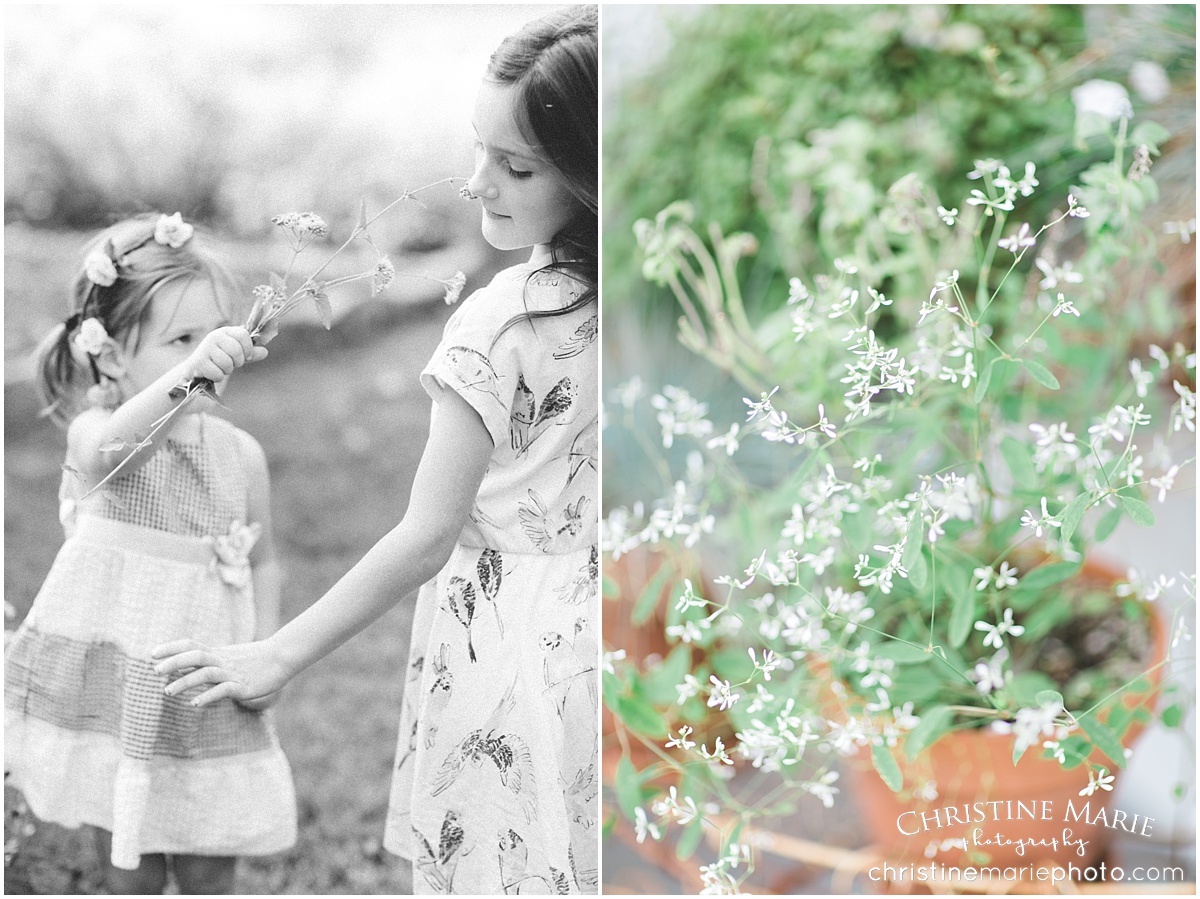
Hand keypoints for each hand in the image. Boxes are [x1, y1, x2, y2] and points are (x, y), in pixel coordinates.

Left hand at [151, 637, 288, 707]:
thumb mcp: (229, 657)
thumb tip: (187, 668)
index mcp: (218, 653)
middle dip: (174, 662)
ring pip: (206, 673)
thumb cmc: (255, 659)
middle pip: (195, 656)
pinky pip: (223, 690)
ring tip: (168, 691)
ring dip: (185, 681)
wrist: (282, 657)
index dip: (171, 648)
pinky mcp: (243, 686)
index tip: (152, 653)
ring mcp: (232, 673)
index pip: (191, 645)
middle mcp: (222, 661)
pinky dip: (208, 696)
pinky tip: (195, 704)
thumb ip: (209, 661)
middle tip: (155, 670)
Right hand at [186, 326, 267, 383]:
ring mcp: (205, 348)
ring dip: (227, 370)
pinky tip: (212, 372)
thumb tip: (265, 352)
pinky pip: (218, 373)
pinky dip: (218, 377)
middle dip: (237, 362)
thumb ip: (250, 353)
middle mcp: (214, 337)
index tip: (246, 356)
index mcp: (225, 332)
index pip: (243, 335)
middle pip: (236, 350)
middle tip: (231, 364)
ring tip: (220, 368)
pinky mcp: (198, 362)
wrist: (195, 369)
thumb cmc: (219, 360)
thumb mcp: (236, 354)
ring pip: (227, 363)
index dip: (248, 348)